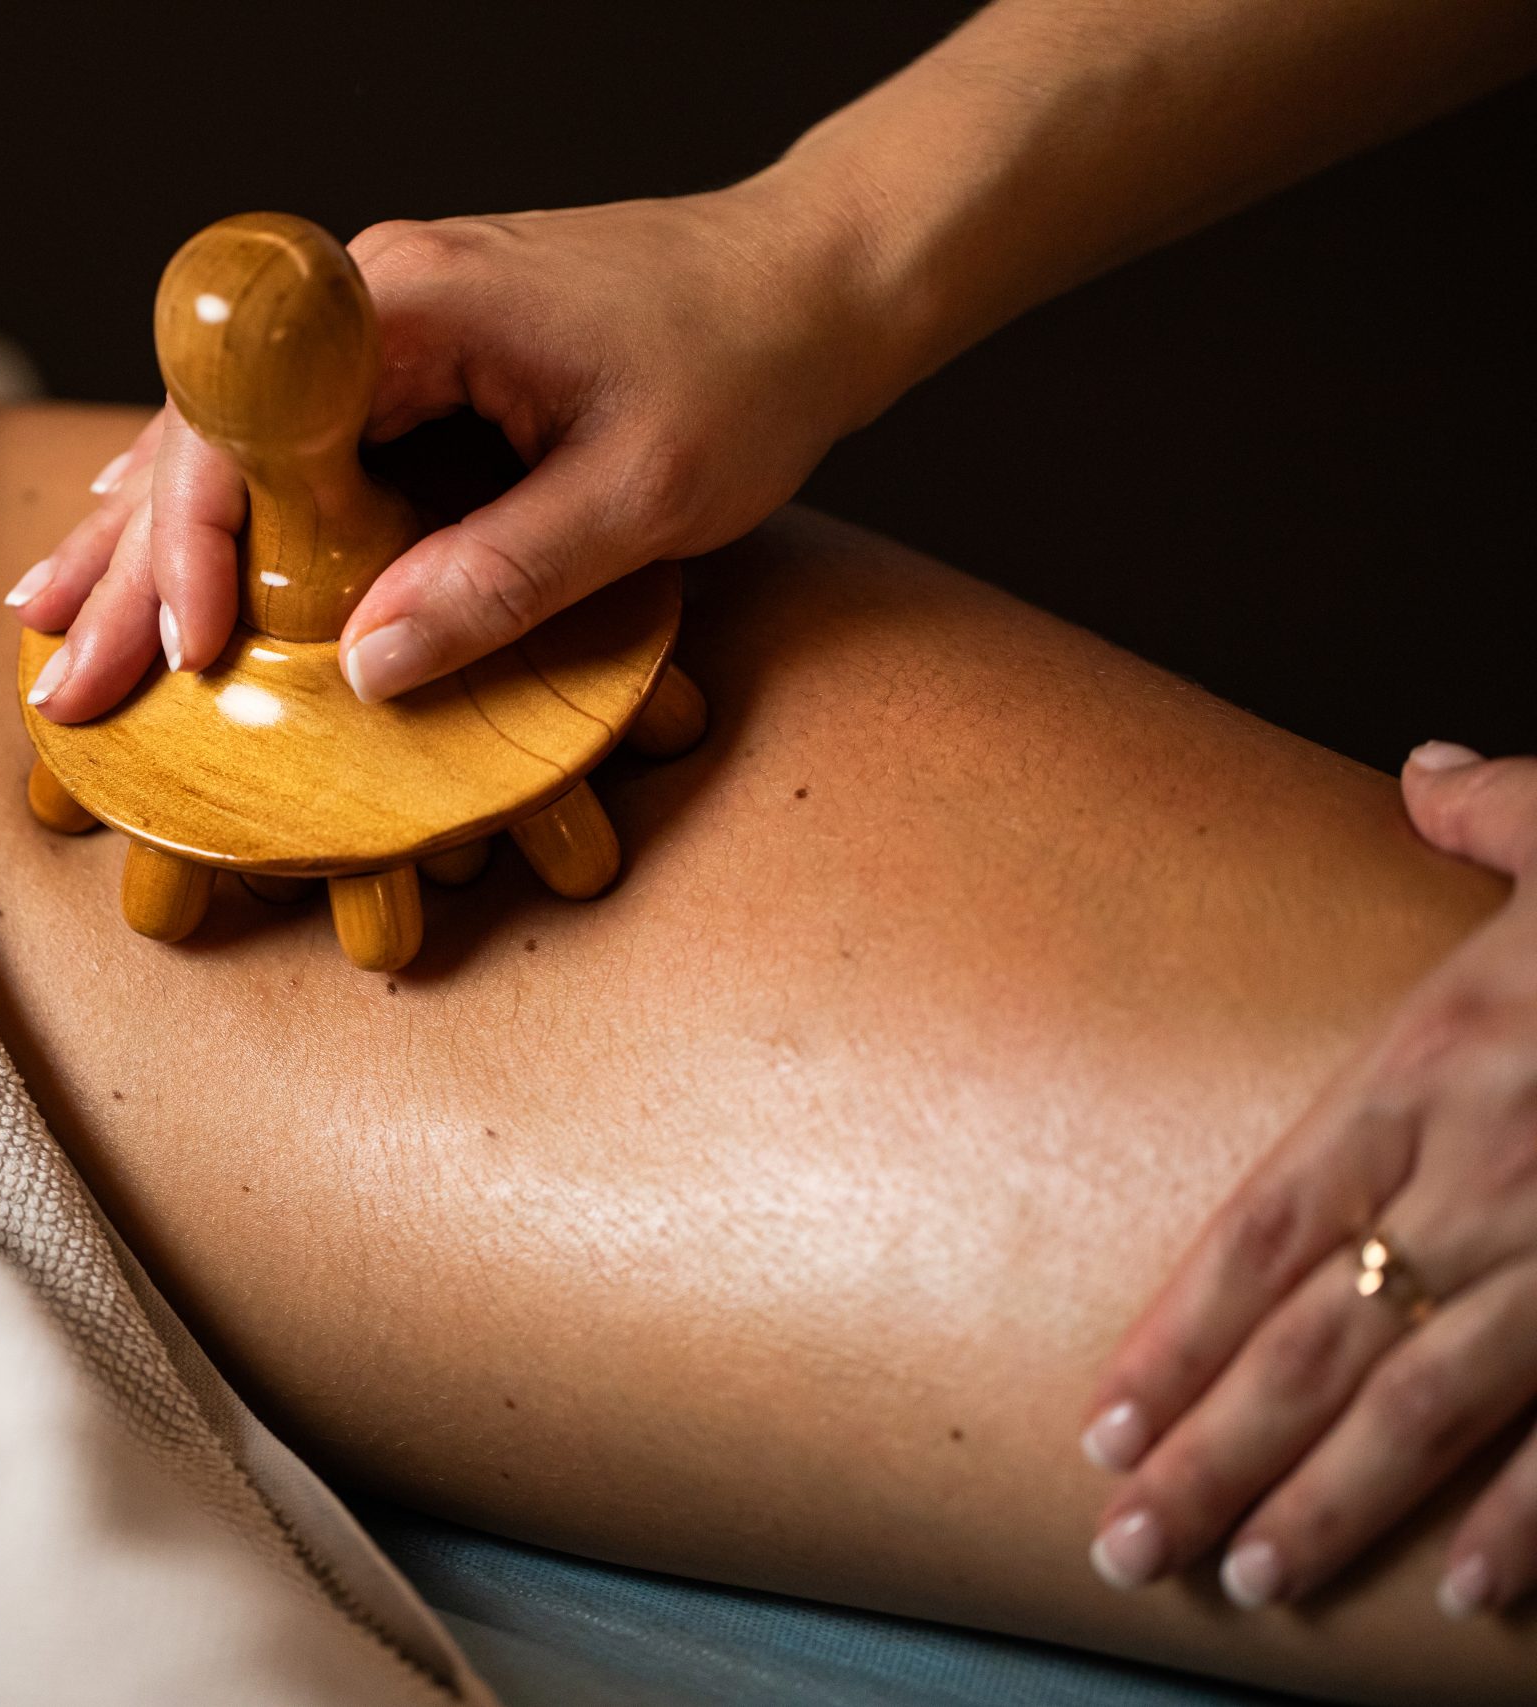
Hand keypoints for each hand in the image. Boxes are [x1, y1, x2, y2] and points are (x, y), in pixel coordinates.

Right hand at [8, 184, 902, 722]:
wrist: (821, 275)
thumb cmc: (750, 363)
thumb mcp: (640, 492)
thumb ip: (503, 577)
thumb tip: (368, 670)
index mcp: (413, 304)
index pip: (245, 418)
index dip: (195, 538)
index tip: (187, 644)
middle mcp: (375, 299)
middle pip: (205, 430)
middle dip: (127, 563)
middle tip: (62, 679)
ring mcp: (384, 324)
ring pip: (225, 433)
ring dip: (141, 535)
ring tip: (51, 616)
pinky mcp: (410, 357)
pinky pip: (280, 434)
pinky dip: (208, 503)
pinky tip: (143, 542)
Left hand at [1082, 743, 1536, 1618]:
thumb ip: (1495, 818)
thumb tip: (1429, 777)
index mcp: (1429, 1071)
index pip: (1261, 1230)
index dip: (1172, 1336)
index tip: (1100, 1425)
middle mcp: (1484, 1174)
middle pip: (1312, 1342)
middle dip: (1210, 1458)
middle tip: (1124, 1547)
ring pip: (1425, 1404)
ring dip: (1330, 1506)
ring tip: (1244, 1584)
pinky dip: (1531, 1520)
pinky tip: (1459, 1590)